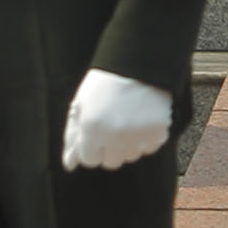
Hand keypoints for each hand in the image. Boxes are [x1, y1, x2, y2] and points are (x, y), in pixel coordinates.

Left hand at [60, 68, 176, 171]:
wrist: (139, 63)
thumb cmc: (106, 82)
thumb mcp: (81, 104)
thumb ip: (73, 135)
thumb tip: (69, 164)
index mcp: (92, 128)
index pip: (89, 160)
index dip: (92, 147)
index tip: (97, 132)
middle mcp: (114, 136)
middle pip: (110, 162)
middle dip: (110, 149)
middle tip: (113, 126)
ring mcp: (138, 136)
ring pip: (130, 157)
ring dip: (128, 144)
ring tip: (129, 120)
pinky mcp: (157, 133)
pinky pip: (149, 148)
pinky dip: (146, 138)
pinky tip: (143, 120)